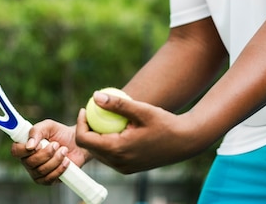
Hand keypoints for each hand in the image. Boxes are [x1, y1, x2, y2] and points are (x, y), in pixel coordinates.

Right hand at [11, 119, 90, 184]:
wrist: (77, 143)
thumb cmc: (60, 134)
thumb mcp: (48, 126)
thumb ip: (36, 131)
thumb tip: (29, 145)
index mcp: (25, 147)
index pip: (15, 151)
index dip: (25, 149)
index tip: (39, 144)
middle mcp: (28, 161)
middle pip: (30, 162)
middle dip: (46, 153)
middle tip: (56, 144)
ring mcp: (37, 172)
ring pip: (41, 171)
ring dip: (56, 159)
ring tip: (64, 150)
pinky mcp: (48, 180)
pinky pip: (50, 178)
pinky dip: (60, 168)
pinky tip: (66, 161)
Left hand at [75, 91, 199, 173]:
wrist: (185, 142)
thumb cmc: (165, 123)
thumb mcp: (142, 110)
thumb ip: (117, 104)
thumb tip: (95, 96)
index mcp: (117, 150)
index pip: (84, 140)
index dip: (80, 123)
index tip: (86, 107)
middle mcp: (118, 163)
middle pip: (90, 147)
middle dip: (87, 129)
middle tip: (92, 110)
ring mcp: (124, 168)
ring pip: (100, 153)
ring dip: (97, 136)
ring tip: (104, 117)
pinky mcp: (129, 168)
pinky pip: (111, 155)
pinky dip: (108, 142)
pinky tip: (116, 127)